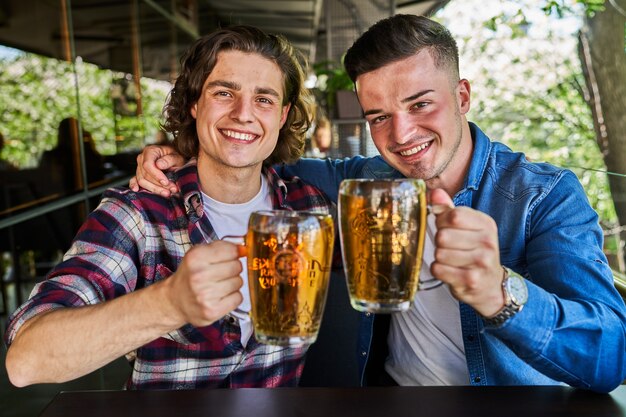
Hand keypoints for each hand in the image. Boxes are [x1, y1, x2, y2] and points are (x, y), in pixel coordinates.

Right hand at [129, 144, 185, 196]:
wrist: (172, 159)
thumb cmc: (174, 157)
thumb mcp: (177, 157)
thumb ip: (169, 160)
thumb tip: (159, 165)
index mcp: (150, 151)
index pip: (148, 165)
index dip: (156, 175)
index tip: (166, 182)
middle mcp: (142, 158)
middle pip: (145, 175)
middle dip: (158, 185)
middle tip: (172, 190)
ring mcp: (139, 167)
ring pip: (141, 180)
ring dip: (154, 189)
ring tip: (167, 193)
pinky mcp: (138, 174)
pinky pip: (134, 180)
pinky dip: (134, 185)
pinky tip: (137, 190)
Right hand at [166, 241, 246, 326]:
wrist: (175, 300)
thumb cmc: (190, 275)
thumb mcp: (200, 254)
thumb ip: (223, 248)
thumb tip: (244, 249)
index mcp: (195, 258)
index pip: (232, 250)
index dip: (233, 253)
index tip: (228, 257)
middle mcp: (199, 276)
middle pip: (237, 266)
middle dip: (233, 268)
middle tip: (221, 273)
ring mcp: (205, 295)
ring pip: (239, 282)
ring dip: (233, 283)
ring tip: (219, 285)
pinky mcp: (212, 311)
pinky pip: (238, 298)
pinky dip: (233, 297)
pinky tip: (221, 296)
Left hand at [429, 188, 505, 316]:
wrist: (490, 285)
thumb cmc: (475, 252)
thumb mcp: (467, 227)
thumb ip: (449, 209)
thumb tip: (434, 193)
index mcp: (486, 224)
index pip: (454, 215)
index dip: (442, 221)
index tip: (446, 227)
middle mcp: (487, 242)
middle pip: (443, 235)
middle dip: (440, 241)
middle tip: (450, 247)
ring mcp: (481, 262)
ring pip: (439, 253)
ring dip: (440, 257)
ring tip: (452, 260)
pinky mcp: (471, 280)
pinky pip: (439, 269)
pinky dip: (439, 270)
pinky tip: (450, 271)